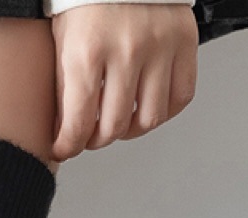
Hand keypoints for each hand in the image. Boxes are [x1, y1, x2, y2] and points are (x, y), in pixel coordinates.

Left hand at [49, 2, 197, 161]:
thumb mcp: (63, 39)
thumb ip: (65, 87)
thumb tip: (64, 132)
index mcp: (87, 51)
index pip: (78, 123)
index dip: (68, 145)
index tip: (64, 148)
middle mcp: (126, 51)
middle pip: (113, 127)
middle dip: (96, 139)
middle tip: (89, 135)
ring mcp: (159, 47)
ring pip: (149, 119)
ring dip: (130, 130)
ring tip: (117, 121)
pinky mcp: (184, 42)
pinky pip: (180, 97)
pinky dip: (164, 111)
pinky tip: (145, 106)